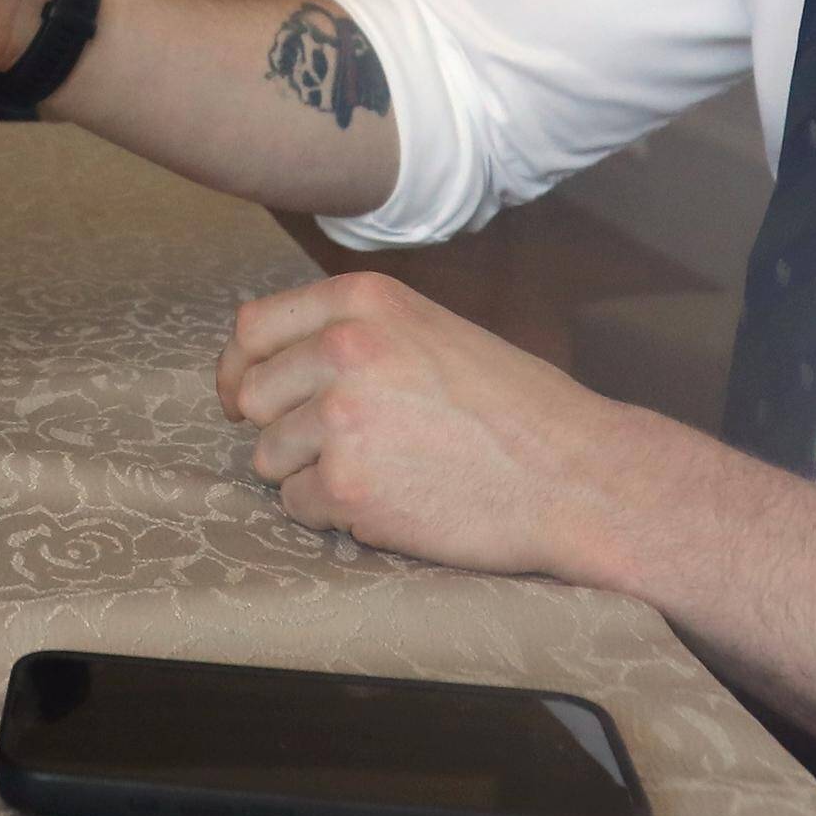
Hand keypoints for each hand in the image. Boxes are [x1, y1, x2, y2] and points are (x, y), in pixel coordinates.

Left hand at [215, 270, 665, 583]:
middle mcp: (343, 349)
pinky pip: (298, 505)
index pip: (253, 329)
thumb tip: (272, 359)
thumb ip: (353, 333)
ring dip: (309, 474)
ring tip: (382, 473)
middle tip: (340, 448)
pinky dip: (333, 514)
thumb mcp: (429, 331)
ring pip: (268, 457)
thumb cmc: (511, 407)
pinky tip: (391, 501)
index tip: (249, 398)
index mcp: (363, 301)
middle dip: (282, 428)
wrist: (572, 473)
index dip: (243, 370)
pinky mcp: (347, 484)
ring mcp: (340, 418)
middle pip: (254, 396)